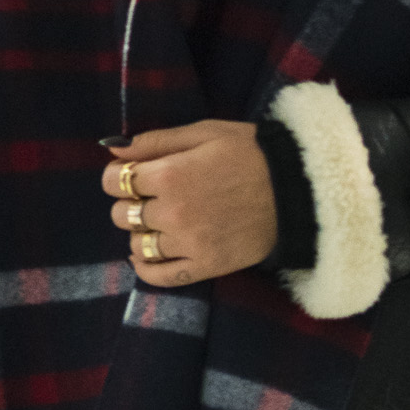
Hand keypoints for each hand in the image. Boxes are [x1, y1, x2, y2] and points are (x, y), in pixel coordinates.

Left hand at [105, 121, 276, 286]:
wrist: (297, 189)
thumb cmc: (252, 153)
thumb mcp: (204, 132)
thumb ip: (155, 141)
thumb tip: (112, 146)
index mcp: (170, 175)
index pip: (114, 181)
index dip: (118, 175)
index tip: (133, 173)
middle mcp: (173, 213)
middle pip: (121, 214)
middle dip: (130, 202)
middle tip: (153, 196)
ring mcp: (189, 244)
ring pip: (137, 245)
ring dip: (141, 232)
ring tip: (159, 222)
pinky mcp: (206, 266)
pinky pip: (159, 276)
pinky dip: (145, 268)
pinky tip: (149, 255)